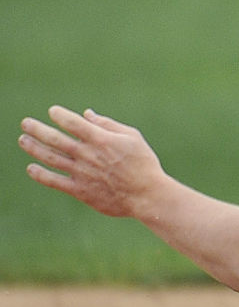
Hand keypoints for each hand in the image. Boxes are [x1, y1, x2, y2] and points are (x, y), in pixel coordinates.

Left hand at [19, 107, 164, 217]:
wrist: (146, 195)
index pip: (73, 123)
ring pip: (50, 158)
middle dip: (37, 129)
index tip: (52, 111)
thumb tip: (87, 114)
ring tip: (23, 140)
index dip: (59, 115)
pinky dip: (40, 175)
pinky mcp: (79, 190)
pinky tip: (31, 168)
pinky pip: (54, 181)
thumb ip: (108, 124)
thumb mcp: (132, 137)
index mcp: (101, 140)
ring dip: (34, 148)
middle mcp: (87, 155)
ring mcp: (81, 173)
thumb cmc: (143, 164)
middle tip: (25, 123)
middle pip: (55, 139)